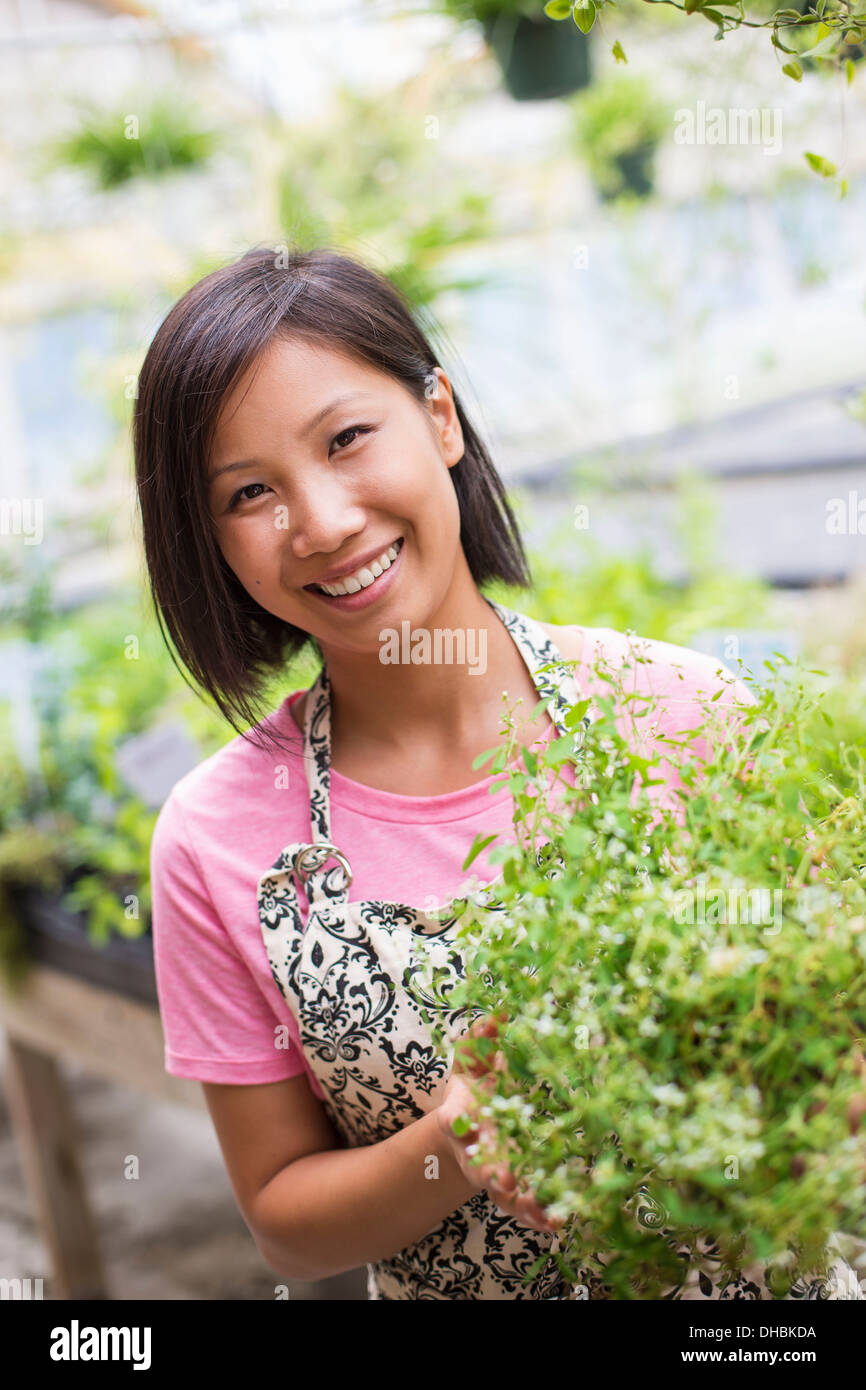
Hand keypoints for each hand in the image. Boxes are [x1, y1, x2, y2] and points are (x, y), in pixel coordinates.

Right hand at [436, 1012, 563, 1235]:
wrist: (471, 1129)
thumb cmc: (474, 1087)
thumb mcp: (474, 1059)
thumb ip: (483, 1039)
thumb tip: (500, 1012)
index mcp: (460, 1116)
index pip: (452, 1119)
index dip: (454, 1121)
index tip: (455, 1123)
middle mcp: (473, 1149)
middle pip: (477, 1164)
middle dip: (490, 1172)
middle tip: (501, 1179)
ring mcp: (492, 1173)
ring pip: (502, 1195)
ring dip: (519, 1203)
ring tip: (539, 1210)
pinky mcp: (513, 1191)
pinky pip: (525, 1209)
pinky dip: (538, 1217)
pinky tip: (557, 1222)